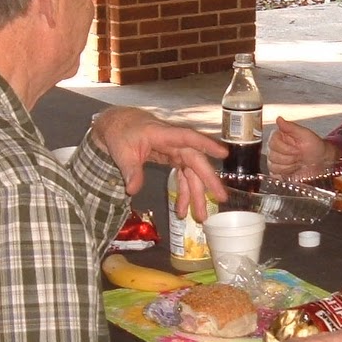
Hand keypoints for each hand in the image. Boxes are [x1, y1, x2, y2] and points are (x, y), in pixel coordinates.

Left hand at [88, 107, 227, 217]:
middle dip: (208, 180)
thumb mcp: (122, 151)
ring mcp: (174, 150)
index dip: (206, 144)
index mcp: (163, 135)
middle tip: (221, 198)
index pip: (188, 138)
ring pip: (191, 172)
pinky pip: (182, 176)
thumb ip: (130, 170)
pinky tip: (182, 209)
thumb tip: (133, 190)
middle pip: (195, 160)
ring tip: (200, 216)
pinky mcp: (171, 158)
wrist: (117, 126)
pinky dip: (183, 192)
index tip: (223, 153)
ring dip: (196, 194)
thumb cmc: (121, 133)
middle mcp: (174, 142)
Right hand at [266, 117, 337, 177]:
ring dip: (289, 166)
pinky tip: (294, 169)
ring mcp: (275, 161)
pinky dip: (286, 173)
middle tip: (300, 155)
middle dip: (289, 157)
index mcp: (279, 137)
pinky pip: (275, 175)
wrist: (322, 161)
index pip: (273, 143)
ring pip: (274, 166)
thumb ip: (291, 127)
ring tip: (298, 162)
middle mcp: (275, 149)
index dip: (286, 148)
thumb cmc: (315, 147)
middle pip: (272, 156)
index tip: (297, 148)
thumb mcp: (305, 134)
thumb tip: (279, 119)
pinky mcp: (277, 172)